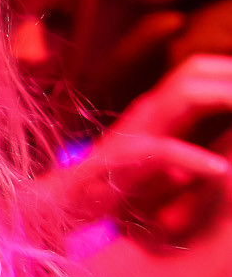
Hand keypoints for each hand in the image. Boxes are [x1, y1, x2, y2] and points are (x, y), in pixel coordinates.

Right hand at [48, 56, 231, 241]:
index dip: (226, 71)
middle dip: (229, 75)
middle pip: (194, 70)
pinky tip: (219, 170)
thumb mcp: (156, 170)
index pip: (197, 72)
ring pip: (184, 95)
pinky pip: (164, 150)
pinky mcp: (123, 159)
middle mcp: (147, 111)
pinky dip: (194, 158)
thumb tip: (218, 163)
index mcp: (157, 111)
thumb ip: (185, 160)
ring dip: (222, 96)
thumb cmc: (108, 190)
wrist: (61, 206)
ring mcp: (134, 131)